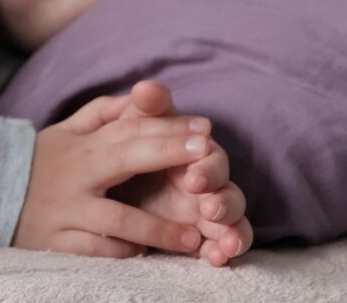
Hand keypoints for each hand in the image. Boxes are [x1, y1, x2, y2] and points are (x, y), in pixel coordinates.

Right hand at [12, 89, 211, 256]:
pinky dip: (121, 252)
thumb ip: (105, 113)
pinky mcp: (56, 242)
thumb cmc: (40, 162)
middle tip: (208, 158)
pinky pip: (95, 251)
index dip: (168, 128)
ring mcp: (66, 211)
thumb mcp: (66, 130)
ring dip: (157, 228)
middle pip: (126, 160)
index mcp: (82, 147)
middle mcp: (75, 177)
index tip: (204, 129)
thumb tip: (142, 95)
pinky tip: (145, 253)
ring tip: (194, 238)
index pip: (130, 130)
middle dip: (168, 155)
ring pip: (116, 219)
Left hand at [109, 81, 253, 265]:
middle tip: (208, 207)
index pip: (209, 155)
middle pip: (228, 189)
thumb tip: (145, 88)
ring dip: (232, 229)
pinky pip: (221, 246)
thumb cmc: (133, 148)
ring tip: (224, 241)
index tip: (193, 173)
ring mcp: (206, 211)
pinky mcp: (201, 237)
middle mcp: (206, 182)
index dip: (205, 163)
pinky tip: (219, 258)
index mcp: (193, 153)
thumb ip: (144, 110)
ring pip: (233, 219)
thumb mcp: (134, 128)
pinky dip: (224, 251)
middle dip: (222, 198)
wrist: (114, 181)